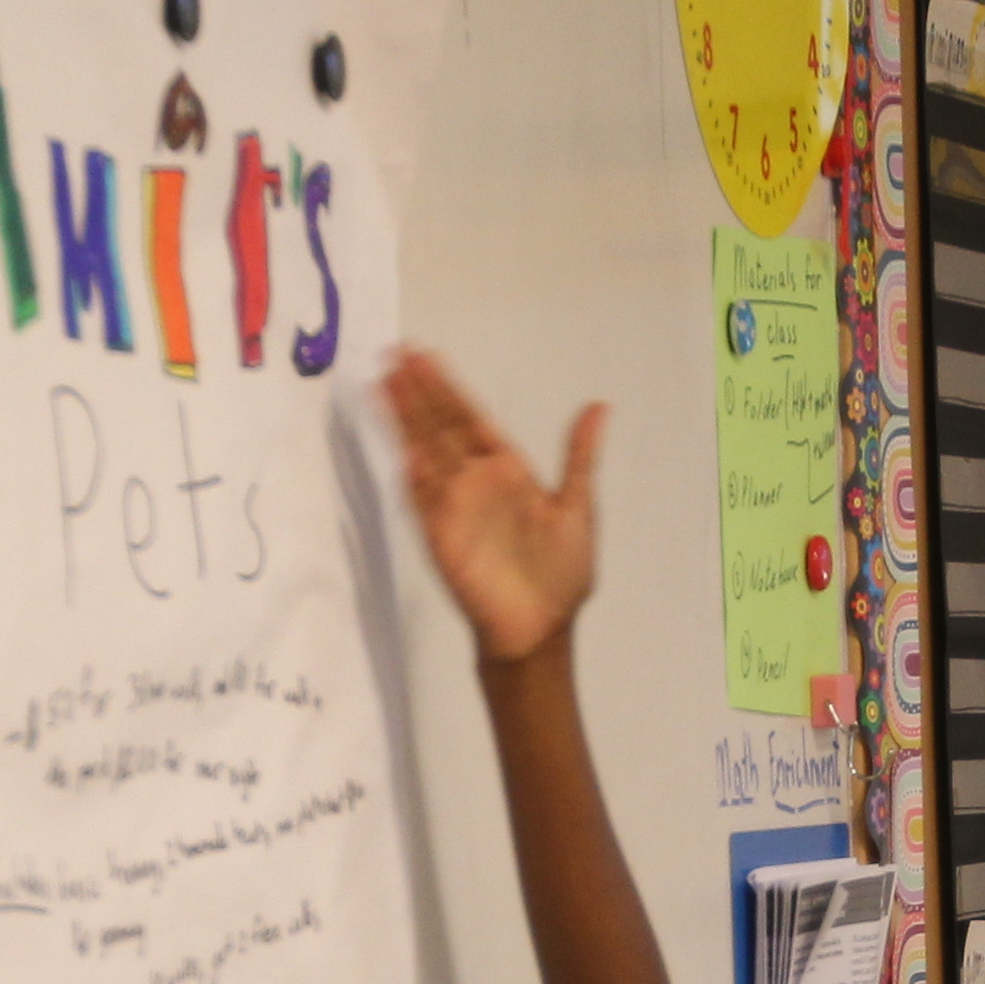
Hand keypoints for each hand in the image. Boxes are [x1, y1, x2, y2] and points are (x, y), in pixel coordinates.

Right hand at [385, 349, 604, 666]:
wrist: (540, 629)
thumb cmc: (562, 574)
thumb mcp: (578, 507)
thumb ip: (579, 455)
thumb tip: (600, 406)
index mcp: (507, 470)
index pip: (469, 419)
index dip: (447, 389)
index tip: (425, 356)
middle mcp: (474, 482)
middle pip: (440, 427)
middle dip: (418, 393)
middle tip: (395, 354)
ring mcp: (453, 506)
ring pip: (423, 452)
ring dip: (404, 420)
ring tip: (384, 382)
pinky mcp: (439, 533)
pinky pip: (419, 495)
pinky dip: (408, 467)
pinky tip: (394, 439)